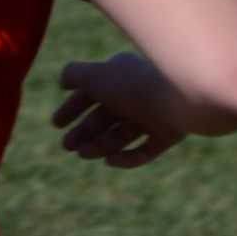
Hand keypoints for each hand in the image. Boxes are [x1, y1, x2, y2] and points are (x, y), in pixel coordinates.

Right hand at [52, 53, 190, 167]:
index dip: (73, 106)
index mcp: (123, 74)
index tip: (55, 124)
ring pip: (124, 134)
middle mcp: (139, 93)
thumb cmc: (133, 86)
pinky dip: (128, 156)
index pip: (93, 90)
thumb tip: (62, 80)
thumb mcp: (95, 76)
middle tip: (67, 145)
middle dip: (85, 130)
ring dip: (101, 144)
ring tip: (85, 154)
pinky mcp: (170, 134)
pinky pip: (146, 149)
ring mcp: (156, 114)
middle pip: (107, 115)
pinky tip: (110, 161)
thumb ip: (75, 75)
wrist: (181, 99)